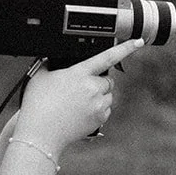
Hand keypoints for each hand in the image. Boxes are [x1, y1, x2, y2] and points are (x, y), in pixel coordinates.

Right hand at [13, 38, 144, 151]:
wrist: (40, 133)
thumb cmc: (37, 105)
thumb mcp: (39, 76)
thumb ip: (51, 64)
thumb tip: (54, 60)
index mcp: (79, 73)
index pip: (107, 56)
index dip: (125, 47)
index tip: (138, 41)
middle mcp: (92, 87)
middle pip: (107, 80)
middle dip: (98, 82)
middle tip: (81, 89)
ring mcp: (97, 104)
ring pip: (108, 95)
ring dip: (99, 96)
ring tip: (78, 103)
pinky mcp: (99, 119)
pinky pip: (106, 110)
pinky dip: (98, 110)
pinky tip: (81, 112)